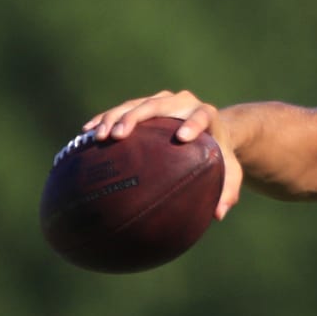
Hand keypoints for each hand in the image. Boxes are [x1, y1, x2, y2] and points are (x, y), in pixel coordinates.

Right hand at [82, 90, 245, 219]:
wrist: (214, 128)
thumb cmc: (221, 155)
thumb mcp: (230, 172)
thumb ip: (228, 190)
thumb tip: (218, 215)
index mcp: (207, 115)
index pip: (202, 116)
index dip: (193, 124)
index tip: (183, 137)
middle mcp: (183, 102)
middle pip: (158, 104)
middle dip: (137, 118)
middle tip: (119, 135)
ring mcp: (162, 101)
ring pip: (135, 104)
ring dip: (114, 118)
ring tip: (97, 137)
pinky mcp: (146, 103)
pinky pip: (122, 109)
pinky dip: (104, 119)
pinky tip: (86, 133)